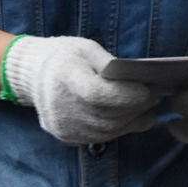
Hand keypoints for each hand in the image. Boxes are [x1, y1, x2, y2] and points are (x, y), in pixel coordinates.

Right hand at [4, 36, 161, 144]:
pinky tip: (130, 120)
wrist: (32, 74)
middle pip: (107, 116)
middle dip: (136, 108)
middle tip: (155, 98)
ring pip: (107, 131)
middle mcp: (63, 108)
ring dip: (131, 122)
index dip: (128, 96)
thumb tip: (138, 80)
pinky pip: (98, 137)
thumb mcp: (87, 49)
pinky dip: (117, 129)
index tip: (150, 91)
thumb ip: (111, 65)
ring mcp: (63, 126)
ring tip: (147, 110)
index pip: (100, 95)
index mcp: (67, 80)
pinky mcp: (65, 136)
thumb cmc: (64, 56)